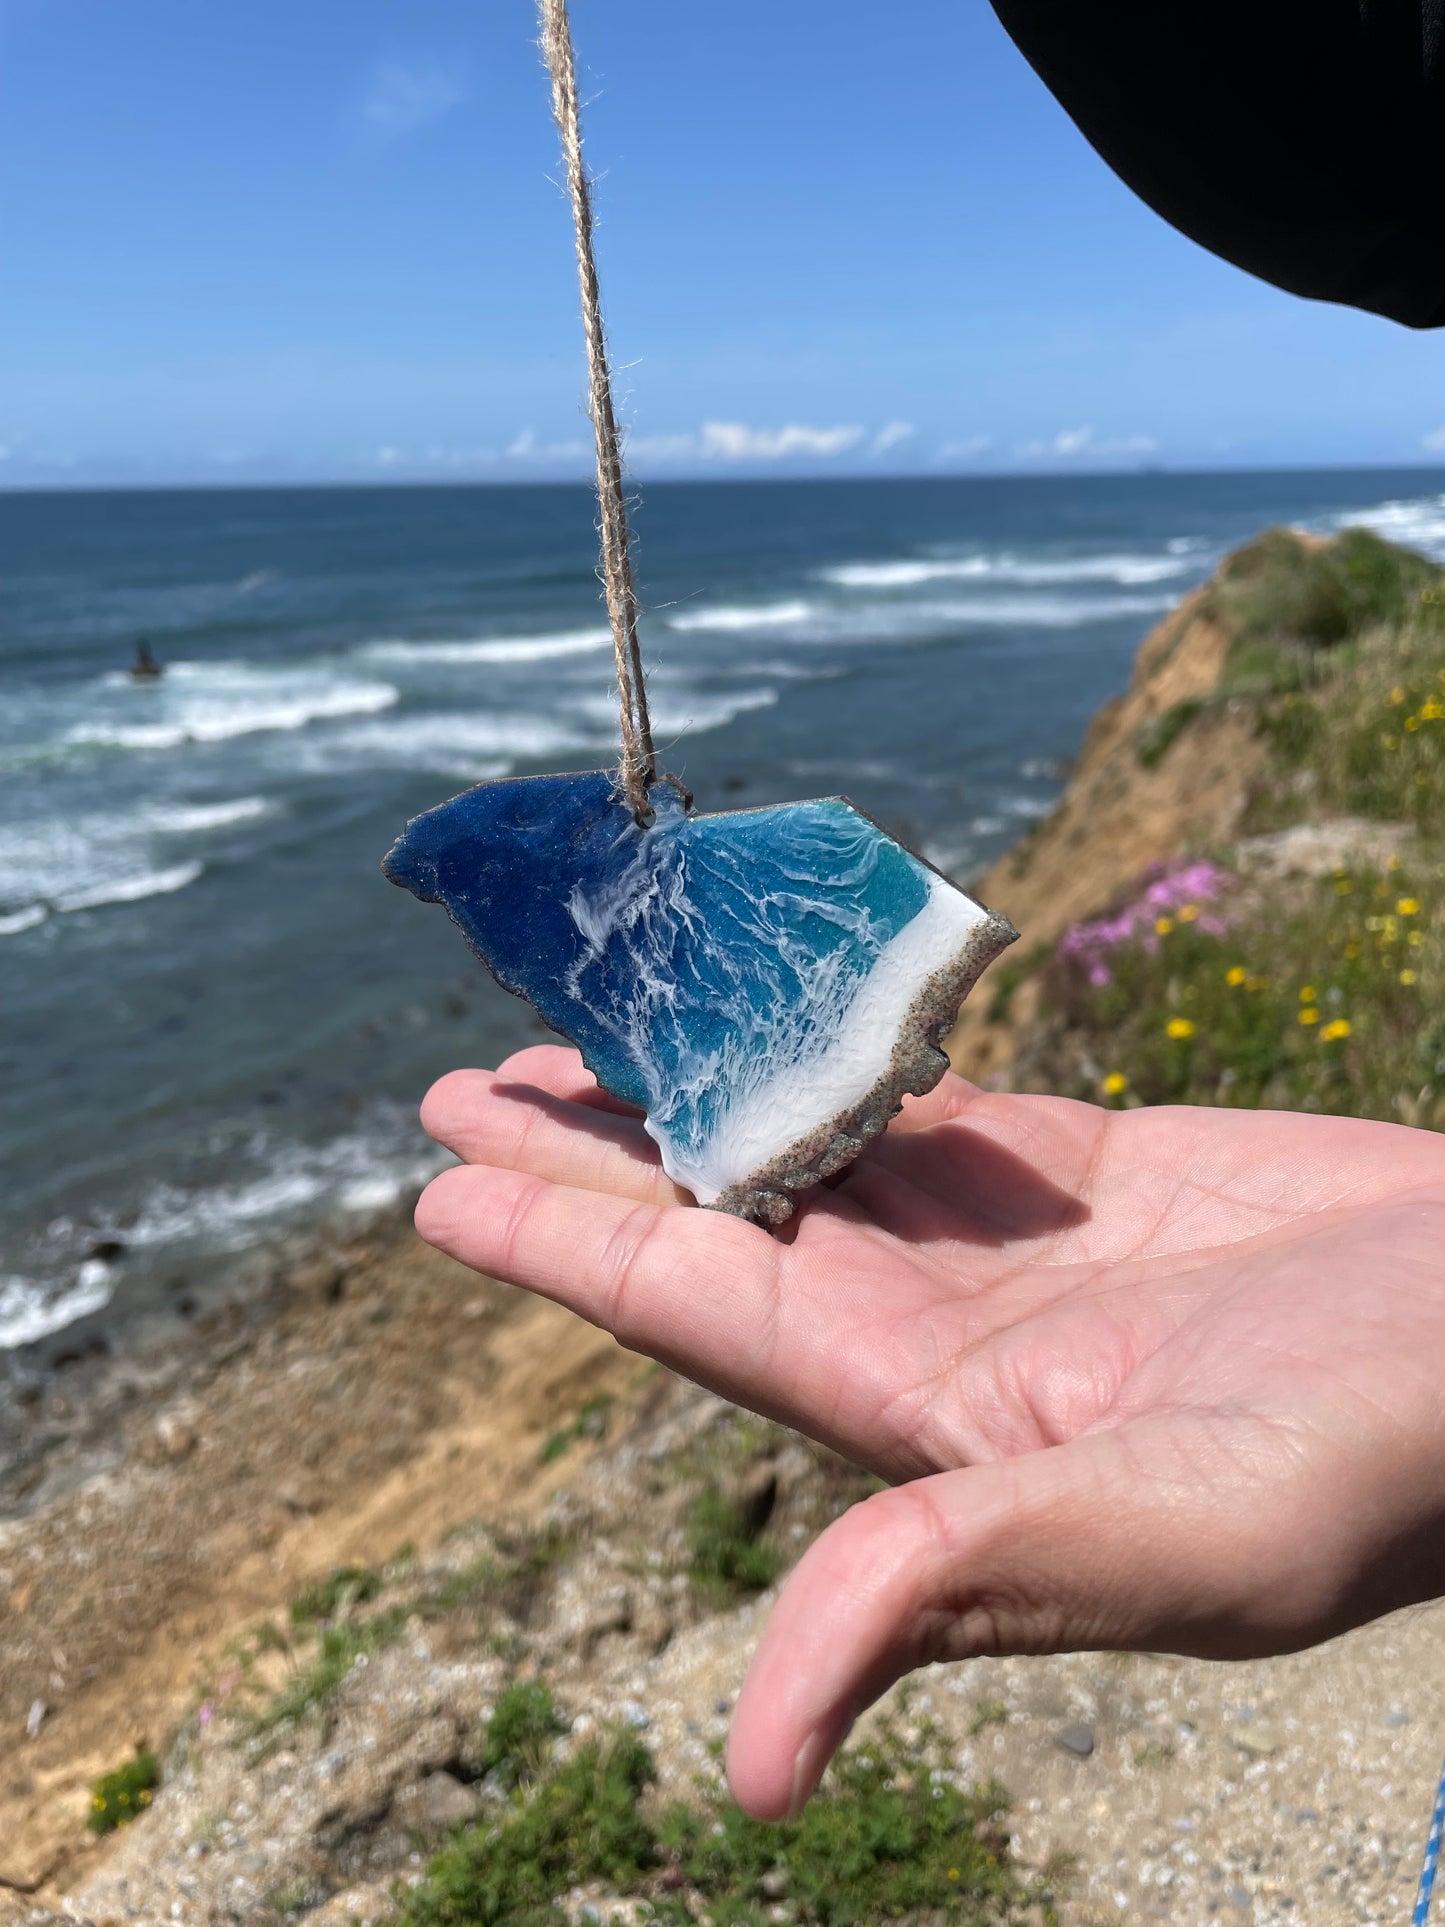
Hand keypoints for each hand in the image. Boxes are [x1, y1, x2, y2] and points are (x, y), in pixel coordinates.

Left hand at [415, 1046, 1444, 1818]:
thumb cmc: (1374, 1461)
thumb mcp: (1164, 1545)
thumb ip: (942, 1598)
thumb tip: (746, 1771)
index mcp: (923, 1415)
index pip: (696, 1314)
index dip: (562, 1251)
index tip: (439, 1189)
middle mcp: (938, 1331)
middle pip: (716, 1226)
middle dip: (586, 1162)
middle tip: (461, 1092)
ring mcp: (1009, 1248)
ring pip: (804, 1154)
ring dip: (690, 1102)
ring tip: (588, 1040)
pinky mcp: (1089, 1173)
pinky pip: (925, 1102)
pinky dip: (837, 1057)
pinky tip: (770, 1028)